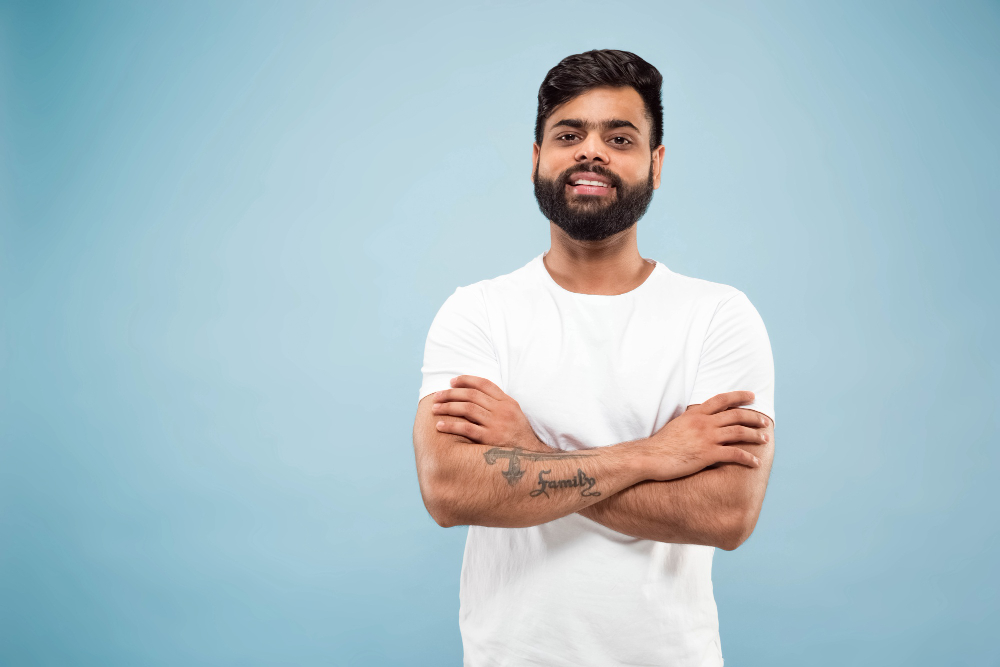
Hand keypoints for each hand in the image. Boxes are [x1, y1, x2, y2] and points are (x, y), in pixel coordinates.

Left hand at [432, 376, 550, 451]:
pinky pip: (467, 428)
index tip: (452, 381)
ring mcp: (497, 424)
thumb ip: (498, 403)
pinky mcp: (491, 438)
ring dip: (448, 407)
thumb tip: (475, 394)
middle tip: (437, 396)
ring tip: (435, 408)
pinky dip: (452, 426)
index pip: (484, 384)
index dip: (466, 380)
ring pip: (467, 409)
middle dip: (451, 393)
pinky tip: (440, 425)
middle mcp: (502, 410)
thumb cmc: (519, 435)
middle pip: (472, 395)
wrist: (532, 456)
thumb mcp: (514, 413)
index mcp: (508, 402)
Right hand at [638, 391, 768, 480]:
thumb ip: (691, 420)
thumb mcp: (676, 424)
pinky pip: (734, 454)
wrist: (650, 457)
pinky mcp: (708, 454)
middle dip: (754, 417)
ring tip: (765, 439)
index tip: (752, 396)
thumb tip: (699, 419)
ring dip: (755, 436)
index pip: (722, 399)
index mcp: (696, 414)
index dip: (739, 396)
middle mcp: (704, 423)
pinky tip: (755, 463)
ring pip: (739, 433)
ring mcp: (707, 438)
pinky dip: (748, 458)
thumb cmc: (661, 444)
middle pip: (736, 415)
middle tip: (765, 422)